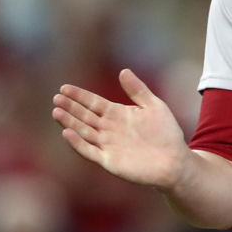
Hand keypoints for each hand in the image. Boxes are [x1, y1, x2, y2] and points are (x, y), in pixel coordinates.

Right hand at [52, 69, 188, 190]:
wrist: (174, 160)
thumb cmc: (166, 133)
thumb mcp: (154, 106)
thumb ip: (138, 90)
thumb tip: (123, 70)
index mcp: (118, 115)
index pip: (94, 103)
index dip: (79, 96)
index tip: (64, 87)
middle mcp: (109, 129)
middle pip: (85, 116)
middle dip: (70, 107)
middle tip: (57, 98)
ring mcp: (107, 145)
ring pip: (83, 131)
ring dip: (70, 122)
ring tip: (56, 112)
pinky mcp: (109, 161)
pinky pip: (89, 151)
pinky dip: (78, 143)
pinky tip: (67, 133)